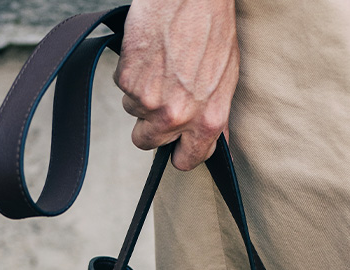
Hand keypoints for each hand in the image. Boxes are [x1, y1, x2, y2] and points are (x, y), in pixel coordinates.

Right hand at [114, 0, 238, 170]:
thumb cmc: (212, 29)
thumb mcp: (226, 79)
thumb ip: (216, 116)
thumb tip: (215, 143)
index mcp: (206, 121)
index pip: (186, 160)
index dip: (179, 152)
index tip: (175, 144)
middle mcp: (177, 117)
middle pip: (147, 142)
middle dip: (150, 125)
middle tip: (160, 98)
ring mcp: (149, 100)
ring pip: (133, 110)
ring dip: (141, 92)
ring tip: (160, 63)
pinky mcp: (128, 79)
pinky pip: (122, 85)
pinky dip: (131, 70)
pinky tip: (149, 51)